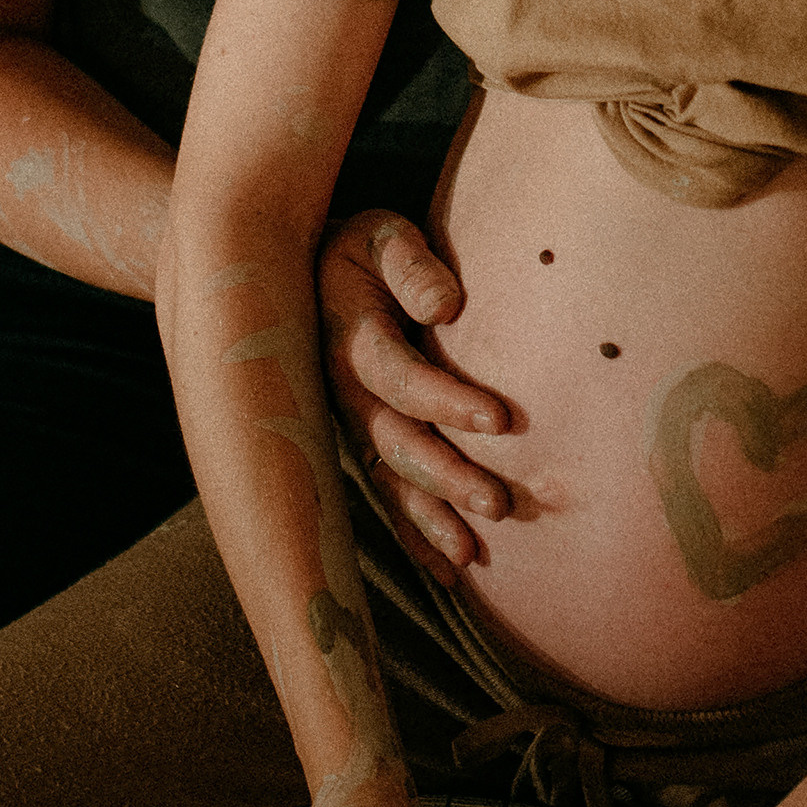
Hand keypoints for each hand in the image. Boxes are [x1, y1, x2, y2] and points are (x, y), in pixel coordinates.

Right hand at [319, 206, 512, 580]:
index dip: (446, 400)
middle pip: (394, 443)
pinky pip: (385, 494)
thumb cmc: (361, 248)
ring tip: (471, 554)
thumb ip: (411, 265)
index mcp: (350, 338)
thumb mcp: (381, 236)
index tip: (501, 420)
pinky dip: (414, 533)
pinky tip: (447, 570)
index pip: (399, 377)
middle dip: (446, 477)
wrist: (305, 268)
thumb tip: (446, 307)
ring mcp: (350, 423)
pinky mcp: (361, 442)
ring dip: (429, 519)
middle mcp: (344, 392)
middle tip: (498, 504)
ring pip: (388, 480)